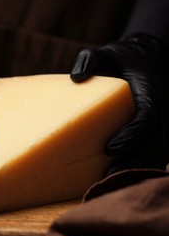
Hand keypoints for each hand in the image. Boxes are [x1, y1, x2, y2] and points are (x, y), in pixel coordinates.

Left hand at [71, 34, 168, 173]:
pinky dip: (142, 166)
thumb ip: (91, 60)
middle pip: (155, 141)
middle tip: (106, 175)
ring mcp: (166, 122)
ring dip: (137, 168)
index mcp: (151, 91)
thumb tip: (76, 78)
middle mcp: (163, 109)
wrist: (149, 60)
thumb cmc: (123, 59)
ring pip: (159, 151)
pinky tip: (121, 177)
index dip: (131, 135)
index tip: (108, 149)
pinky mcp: (162, 131)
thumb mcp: (107, 53)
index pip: (147, 118)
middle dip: (132, 160)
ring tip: (110, 182)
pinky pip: (158, 153)